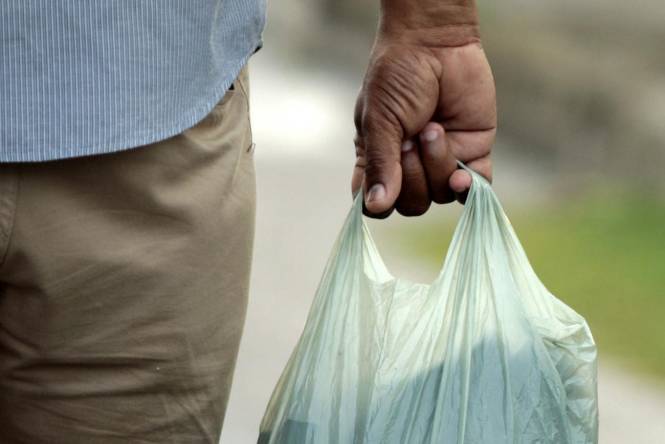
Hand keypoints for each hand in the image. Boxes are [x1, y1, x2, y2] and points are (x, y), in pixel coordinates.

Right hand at [352, 31, 495, 217]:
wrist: (435, 44)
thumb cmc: (397, 77)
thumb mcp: (379, 120)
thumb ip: (380, 165)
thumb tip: (376, 206)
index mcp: (378, 160)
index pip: (377, 205)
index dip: (380, 203)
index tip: (383, 184)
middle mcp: (409, 167)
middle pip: (412, 205)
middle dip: (412, 176)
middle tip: (410, 138)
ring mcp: (441, 161)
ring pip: (442, 196)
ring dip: (437, 165)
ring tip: (434, 128)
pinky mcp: (472, 152)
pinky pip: (474, 187)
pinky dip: (468, 186)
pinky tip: (461, 176)